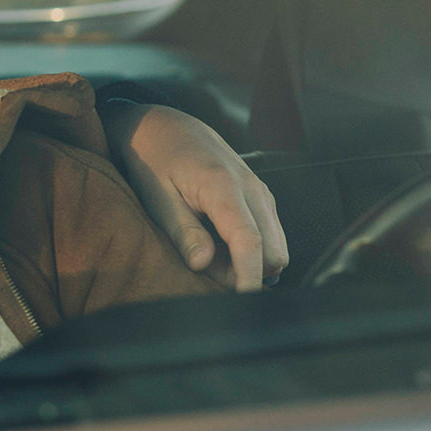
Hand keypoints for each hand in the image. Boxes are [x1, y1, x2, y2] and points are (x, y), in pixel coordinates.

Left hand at [102, 103, 287, 291]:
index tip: (240, 304)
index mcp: (224, 187)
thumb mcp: (157, 197)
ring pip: (276, 246)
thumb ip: (182, 231)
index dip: (248, 278)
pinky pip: (268, 234)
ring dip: (249, 263)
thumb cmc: (154, 161)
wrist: (164, 126)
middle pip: (274, 252)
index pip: (250, 243)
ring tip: (205, 255)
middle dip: (247, 274)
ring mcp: (261, 192)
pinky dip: (249, 249)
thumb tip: (203, 265)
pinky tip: (216, 245)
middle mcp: (253, 189)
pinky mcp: (260, 196)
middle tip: (205, 274)